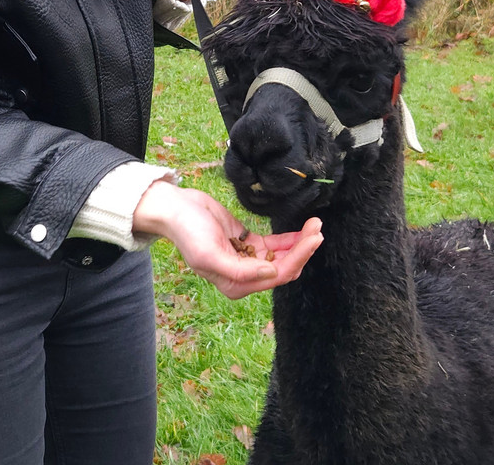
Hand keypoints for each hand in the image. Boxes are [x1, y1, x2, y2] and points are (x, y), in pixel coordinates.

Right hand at [133, 180, 322, 299]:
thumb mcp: (209, 254)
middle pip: (284, 268)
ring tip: (315, 225)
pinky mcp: (248, 242)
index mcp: (235, 284)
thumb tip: (271, 273)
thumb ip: (240, 270)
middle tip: (318, 229)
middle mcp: (244, 276)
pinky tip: (303, 229)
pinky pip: (276, 245)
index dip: (297, 258)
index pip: (276, 276)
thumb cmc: (187, 232)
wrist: (175, 209)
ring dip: (300, 242)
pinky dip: (290, 238)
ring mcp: (247, 259)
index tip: (312, 239)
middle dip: (303, 250)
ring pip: (283, 256)